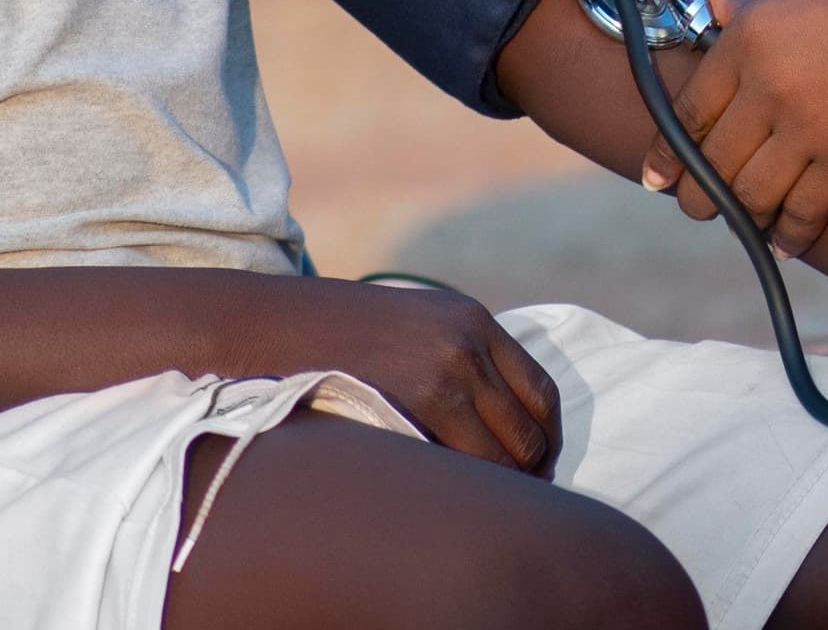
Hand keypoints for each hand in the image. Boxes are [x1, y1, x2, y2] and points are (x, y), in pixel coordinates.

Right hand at [288, 281, 563, 473]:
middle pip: (527, 430)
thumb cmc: (345, 332)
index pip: (541, 392)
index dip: (547, 439)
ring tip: (482, 507)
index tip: (540, 466)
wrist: (280, 324)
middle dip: (529, 472)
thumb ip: (465, 356)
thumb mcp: (419, 322)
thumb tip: (505, 422)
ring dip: (496, 487)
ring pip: (498, 457)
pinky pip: (456, 462)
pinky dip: (460, 485)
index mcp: (475, 321)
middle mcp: (467, 345)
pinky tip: (447, 496)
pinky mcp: (412, 403)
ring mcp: (443, 375)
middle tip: (515, 499)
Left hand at [649, 0, 827, 253]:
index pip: (685, 112)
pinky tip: (789, 238)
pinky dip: (790, 233)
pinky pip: (802, 214)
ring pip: (749, 197)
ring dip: (743, 217)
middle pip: (710, 164)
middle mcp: (766, 86)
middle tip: (703, 207)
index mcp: (748, 40)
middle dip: (700, 196)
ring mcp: (805, 128)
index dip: (666, 155)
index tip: (658, 179)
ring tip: (746, 222)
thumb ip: (756, 12)